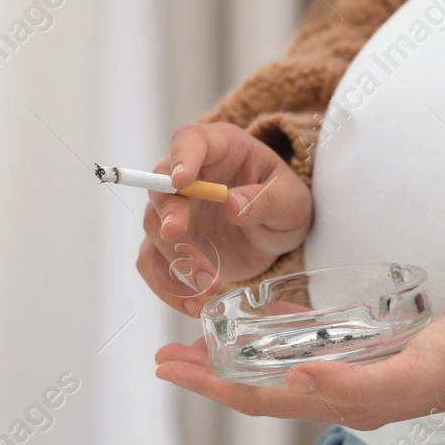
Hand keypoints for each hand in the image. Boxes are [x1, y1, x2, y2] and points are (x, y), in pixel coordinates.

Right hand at [135, 123, 312, 316]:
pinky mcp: (170, 243)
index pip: (190, 140)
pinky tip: (192, 304)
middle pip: (161, 186)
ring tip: (210, 286)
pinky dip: (166, 286)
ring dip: (176, 258)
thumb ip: (266, 200)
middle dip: (168, 212)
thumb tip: (230, 204)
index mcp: (219, 148)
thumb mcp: (291, 200)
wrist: (275, 230)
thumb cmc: (282, 201)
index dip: (182, 158)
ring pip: (154, 227)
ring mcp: (174, 209)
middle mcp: (188, 175)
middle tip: (178, 234)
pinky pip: (153, 262)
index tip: (182, 180)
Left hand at [153, 310, 444, 428]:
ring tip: (195, 342)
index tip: (172, 367)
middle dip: (207, 373)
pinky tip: (256, 326)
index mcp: (338, 401)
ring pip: (272, 371)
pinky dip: (271, 340)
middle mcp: (333, 391)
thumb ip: (349, 383)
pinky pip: (302, 350)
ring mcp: (342, 373)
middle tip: (163, 356)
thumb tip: (291, 380)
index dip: (212, 385)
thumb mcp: (404, 375)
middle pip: (255, 388)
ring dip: (231, 360)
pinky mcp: (356, 352)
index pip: (259, 399)